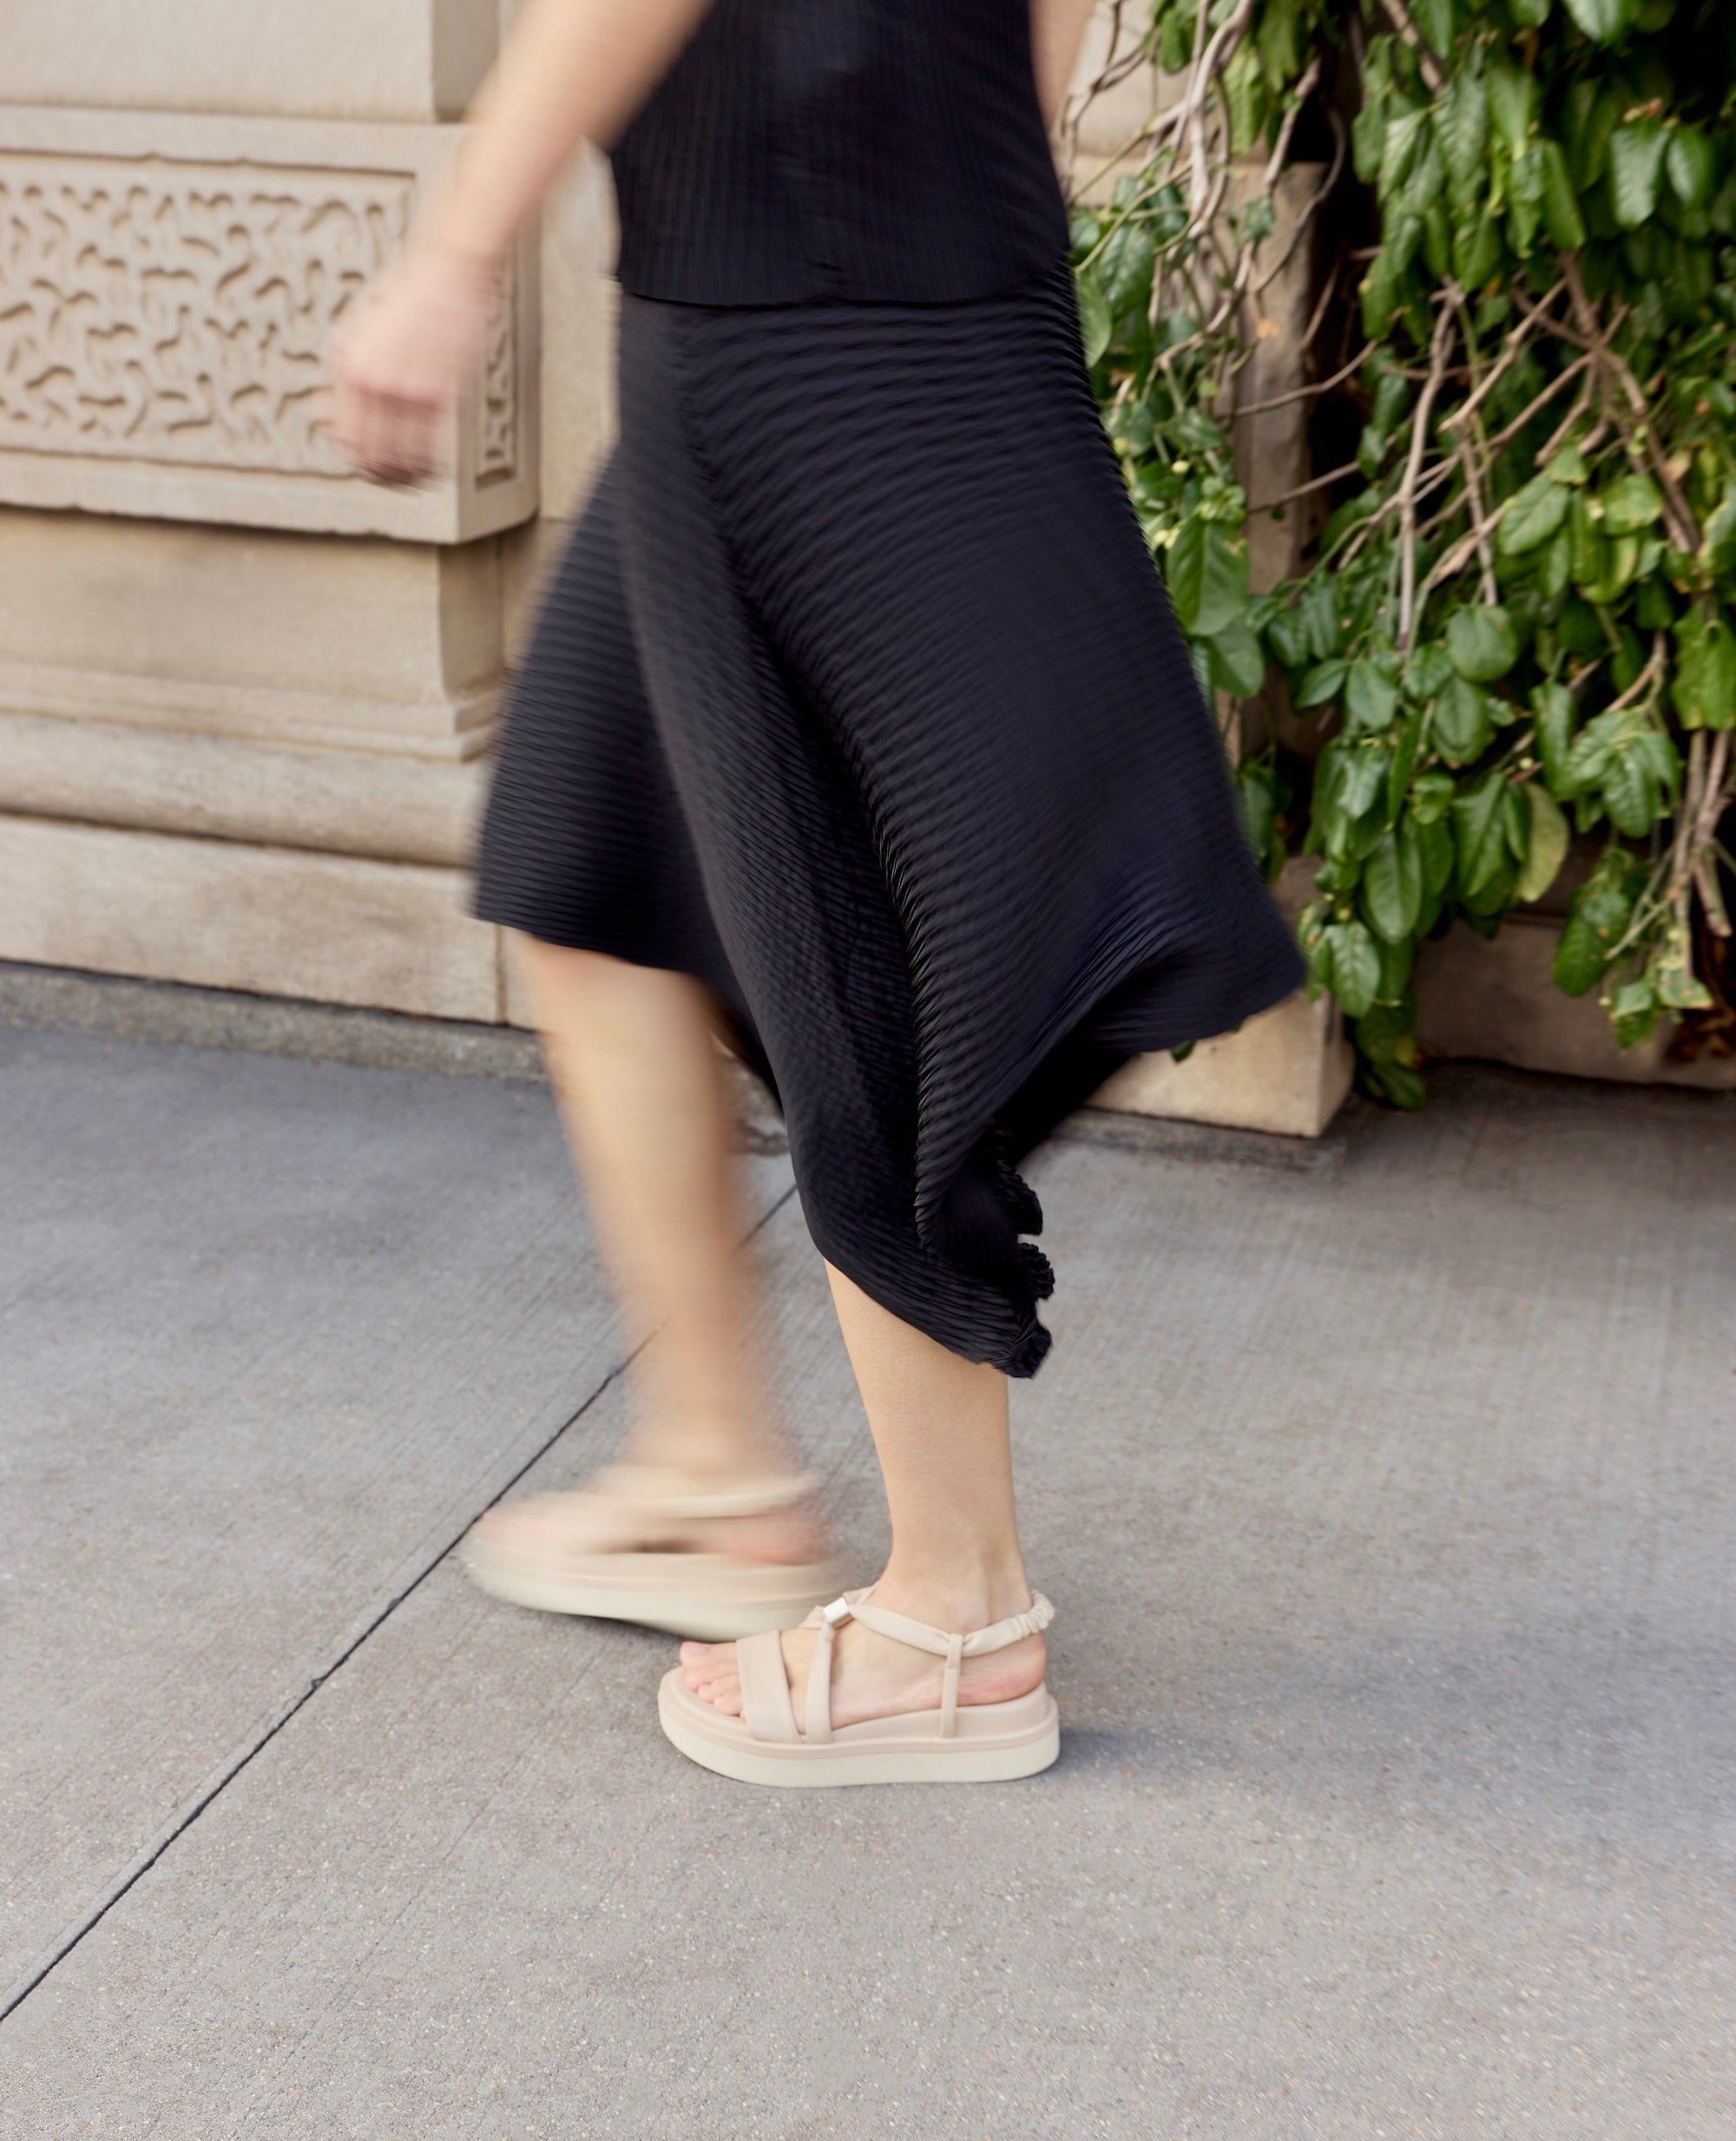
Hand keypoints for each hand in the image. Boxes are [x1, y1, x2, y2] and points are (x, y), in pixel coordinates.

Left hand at [325, 245, 499, 486]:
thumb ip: (347, 369)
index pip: (343, 435)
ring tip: (415, 483)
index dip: (356, 460)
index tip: (369, 468)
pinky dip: (430, 468)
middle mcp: (370, 378)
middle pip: (369, 453)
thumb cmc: (409, 298)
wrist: (447, 272)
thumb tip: (331, 415)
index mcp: (346, 363)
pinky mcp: (438, 392)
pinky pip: (429, 448)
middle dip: (381, 476)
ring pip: (399, 458)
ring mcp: (403, 386)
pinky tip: (435, 472)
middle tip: (393, 483)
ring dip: (406, 478)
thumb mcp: (360, 328)